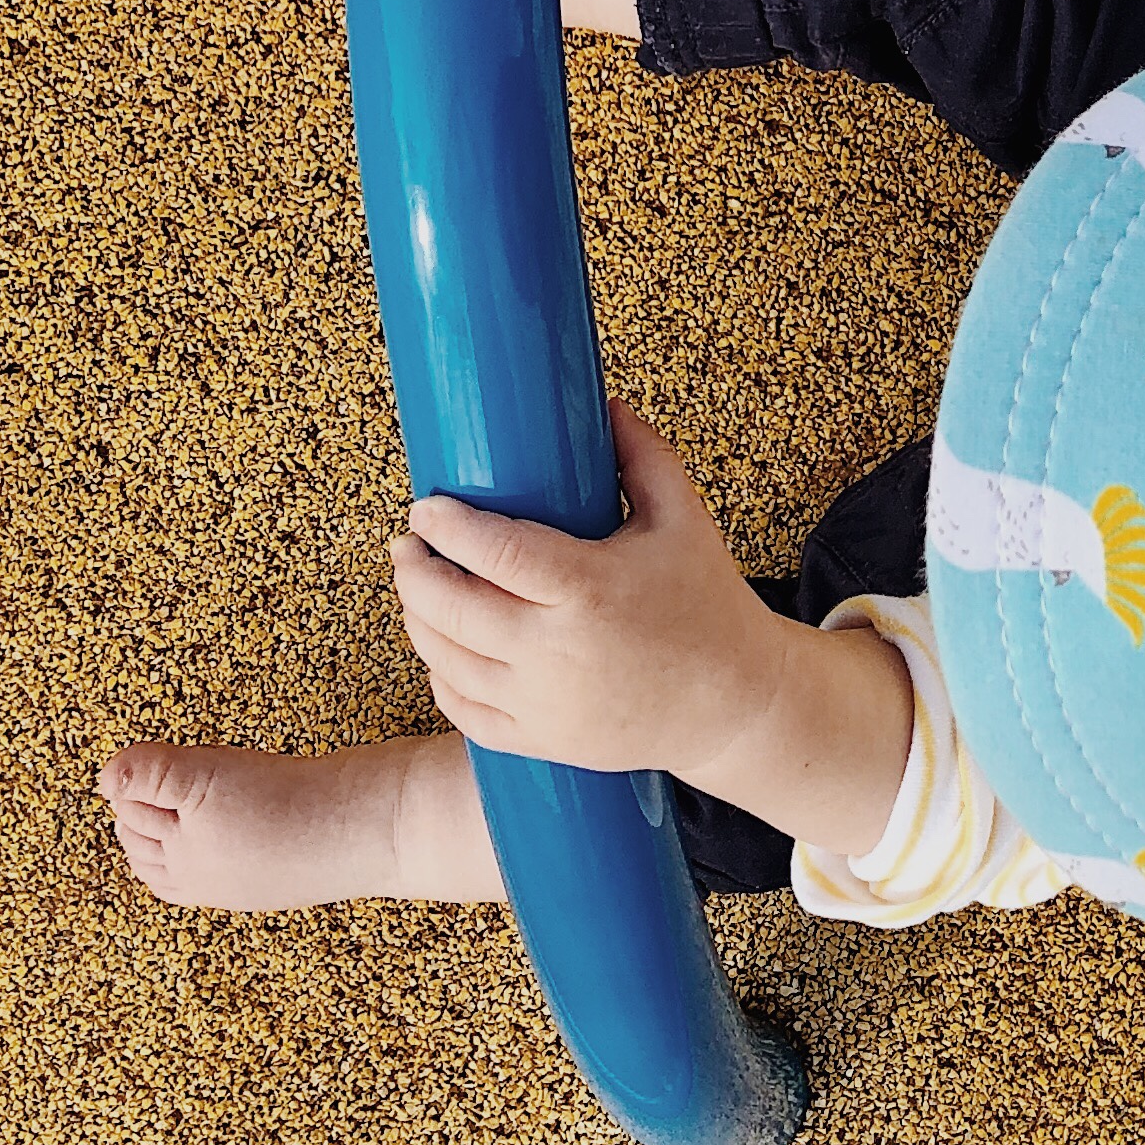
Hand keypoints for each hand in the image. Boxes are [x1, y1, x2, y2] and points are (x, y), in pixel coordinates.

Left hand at [388, 394, 782, 788]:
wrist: (736, 701)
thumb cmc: (708, 603)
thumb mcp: (685, 519)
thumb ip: (644, 457)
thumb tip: (606, 405)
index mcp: (590, 589)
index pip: (494, 551)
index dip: (448, 526)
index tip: (427, 506)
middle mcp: (558, 651)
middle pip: (454, 608)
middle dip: (416, 572)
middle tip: (409, 543)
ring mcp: (546, 703)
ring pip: (448, 661)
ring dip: (419, 620)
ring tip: (418, 587)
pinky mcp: (542, 740)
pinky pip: (465, 711)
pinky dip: (442, 676)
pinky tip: (442, 648)